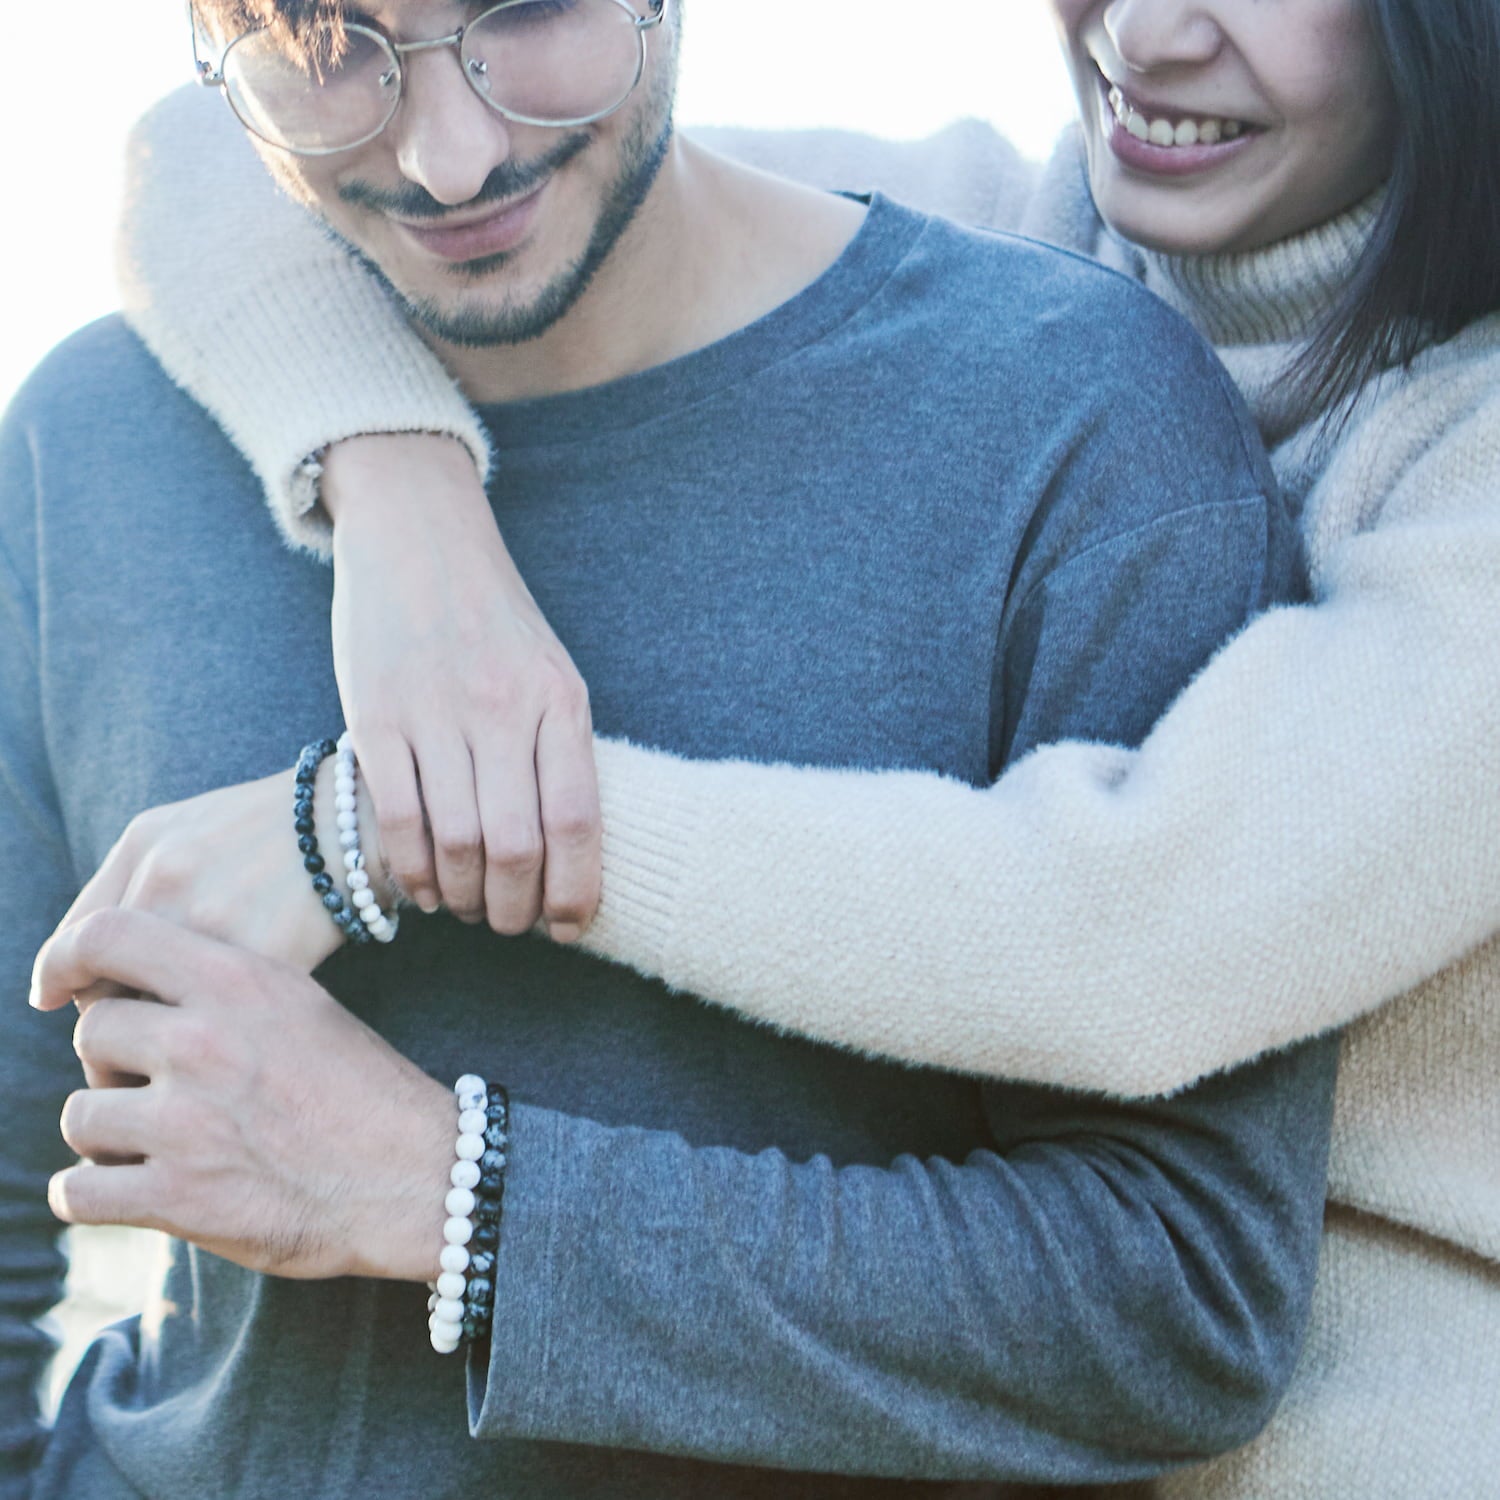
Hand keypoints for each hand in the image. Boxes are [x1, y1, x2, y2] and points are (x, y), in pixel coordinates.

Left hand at [30, 909, 453, 1281]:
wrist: (416, 1176)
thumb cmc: (363, 1090)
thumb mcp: (303, 1006)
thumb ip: (223, 987)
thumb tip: (135, 985)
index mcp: (238, 982)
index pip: (109, 936)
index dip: (74, 959)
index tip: (67, 985)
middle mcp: (204, 1042)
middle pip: (94, 1032)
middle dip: (113, 1063)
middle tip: (152, 1086)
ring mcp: (187, 1123)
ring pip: (80, 1115)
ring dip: (107, 1134)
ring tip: (152, 1142)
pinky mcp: (178, 1197)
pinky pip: (78, 1193)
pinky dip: (91, 1196)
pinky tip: (126, 1189)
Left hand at [54, 764, 371, 1025]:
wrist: (356, 821)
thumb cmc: (254, 826)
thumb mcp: (163, 833)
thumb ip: (99, 901)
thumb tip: (44, 996)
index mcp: (147, 863)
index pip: (78, 966)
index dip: (88, 1002)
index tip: (109, 1021)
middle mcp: (178, 896)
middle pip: (115, 1004)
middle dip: (123, 1039)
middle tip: (149, 1053)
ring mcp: (228, 935)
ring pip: (164, 1029)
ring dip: (165, 1056)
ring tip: (188, 1063)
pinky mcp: (276, 969)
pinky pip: (224, 1032)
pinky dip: (218, 1052)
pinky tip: (234, 1052)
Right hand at [323, 434, 600, 939]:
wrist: (420, 534)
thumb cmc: (495, 619)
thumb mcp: (552, 672)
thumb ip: (560, 750)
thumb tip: (565, 853)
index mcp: (559, 701)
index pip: (577, 821)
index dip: (576, 891)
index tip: (570, 928)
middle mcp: (503, 708)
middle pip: (515, 847)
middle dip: (513, 910)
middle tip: (506, 925)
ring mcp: (436, 711)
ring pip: (455, 842)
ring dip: (460, 897)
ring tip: (463, 907)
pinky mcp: (375, 715)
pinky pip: (396, 818)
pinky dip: (410, 869)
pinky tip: (419, 885)